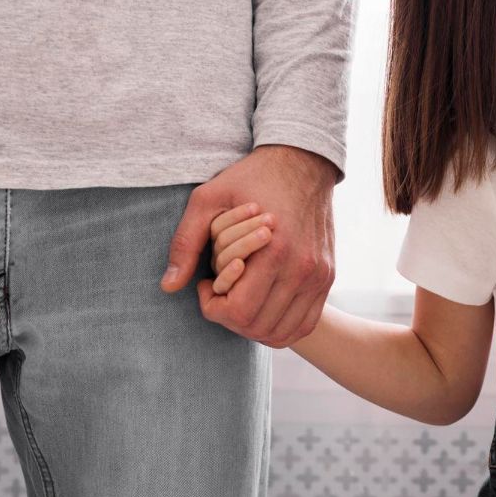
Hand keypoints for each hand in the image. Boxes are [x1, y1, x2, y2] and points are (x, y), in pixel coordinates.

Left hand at [161, 145, 338, 347]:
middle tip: (218, 294)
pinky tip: (261, 306)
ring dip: (253, 328)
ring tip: (238, 301)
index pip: (238, 311)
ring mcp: (319, 275)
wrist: (303, 163)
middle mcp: (302, 269)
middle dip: (228, 318)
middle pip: (258, 327)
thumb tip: (168, 286)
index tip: (204, 285)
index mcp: (275, 252)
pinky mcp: (327, 277)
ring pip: (283, 333)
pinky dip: (280, 327)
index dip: (211, 308)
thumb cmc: (252, 178)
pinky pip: (306, 323)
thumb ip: (185, 243)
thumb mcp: (207, 200)